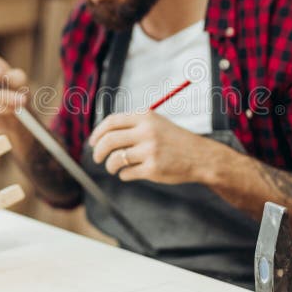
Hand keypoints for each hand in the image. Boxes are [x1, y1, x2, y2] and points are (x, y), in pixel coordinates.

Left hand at [88, 112, 215, 183]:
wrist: (199, 157)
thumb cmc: (173, 140)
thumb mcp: (155, 124)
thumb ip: (131, 126)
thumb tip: (100, 136)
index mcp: (145, 117)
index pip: (111, 122)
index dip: (98, 133)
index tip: (93, 142)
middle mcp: (147, 132)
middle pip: (109, 140)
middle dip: (98, 151)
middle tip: (97, 158)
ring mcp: (150, 151)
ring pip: (115, 160)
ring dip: (110, 166)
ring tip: (114, 168)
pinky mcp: (153, 169)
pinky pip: (126, 173)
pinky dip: (123, 175)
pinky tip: (130, 173)